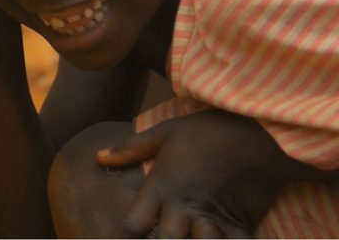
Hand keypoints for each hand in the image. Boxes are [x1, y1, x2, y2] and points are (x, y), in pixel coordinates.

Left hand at [97, 110, 288, 237]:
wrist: (261, 133)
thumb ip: (131, 148)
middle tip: (156, 238)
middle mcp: (183, 208)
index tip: (116, 238)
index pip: (131, 225)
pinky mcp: (241, 225)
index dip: (121, 238)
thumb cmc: (209, 131)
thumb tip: (98, 157)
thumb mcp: (166, 132)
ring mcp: (213, 219)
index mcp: (161, 188)